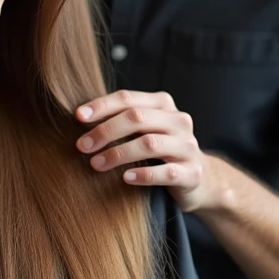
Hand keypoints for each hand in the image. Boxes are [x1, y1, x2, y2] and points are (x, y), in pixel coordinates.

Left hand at [75, 90, 218, 211]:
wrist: (200, 179)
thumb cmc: (161, 150)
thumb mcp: (145, 129)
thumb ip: (121, 119)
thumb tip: (79, 118)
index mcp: (163, 104)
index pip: (128, 98)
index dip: (102, 106)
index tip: (78, 117)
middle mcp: (178, 121)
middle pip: (137, 118)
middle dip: (105, 131)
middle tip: (82, 146)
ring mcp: (188, 146)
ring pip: (149, 144)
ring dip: (118, 153)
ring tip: (96, 164)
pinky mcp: (192, 172)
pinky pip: (166, 172)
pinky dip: (143, 174)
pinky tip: (125, 178)